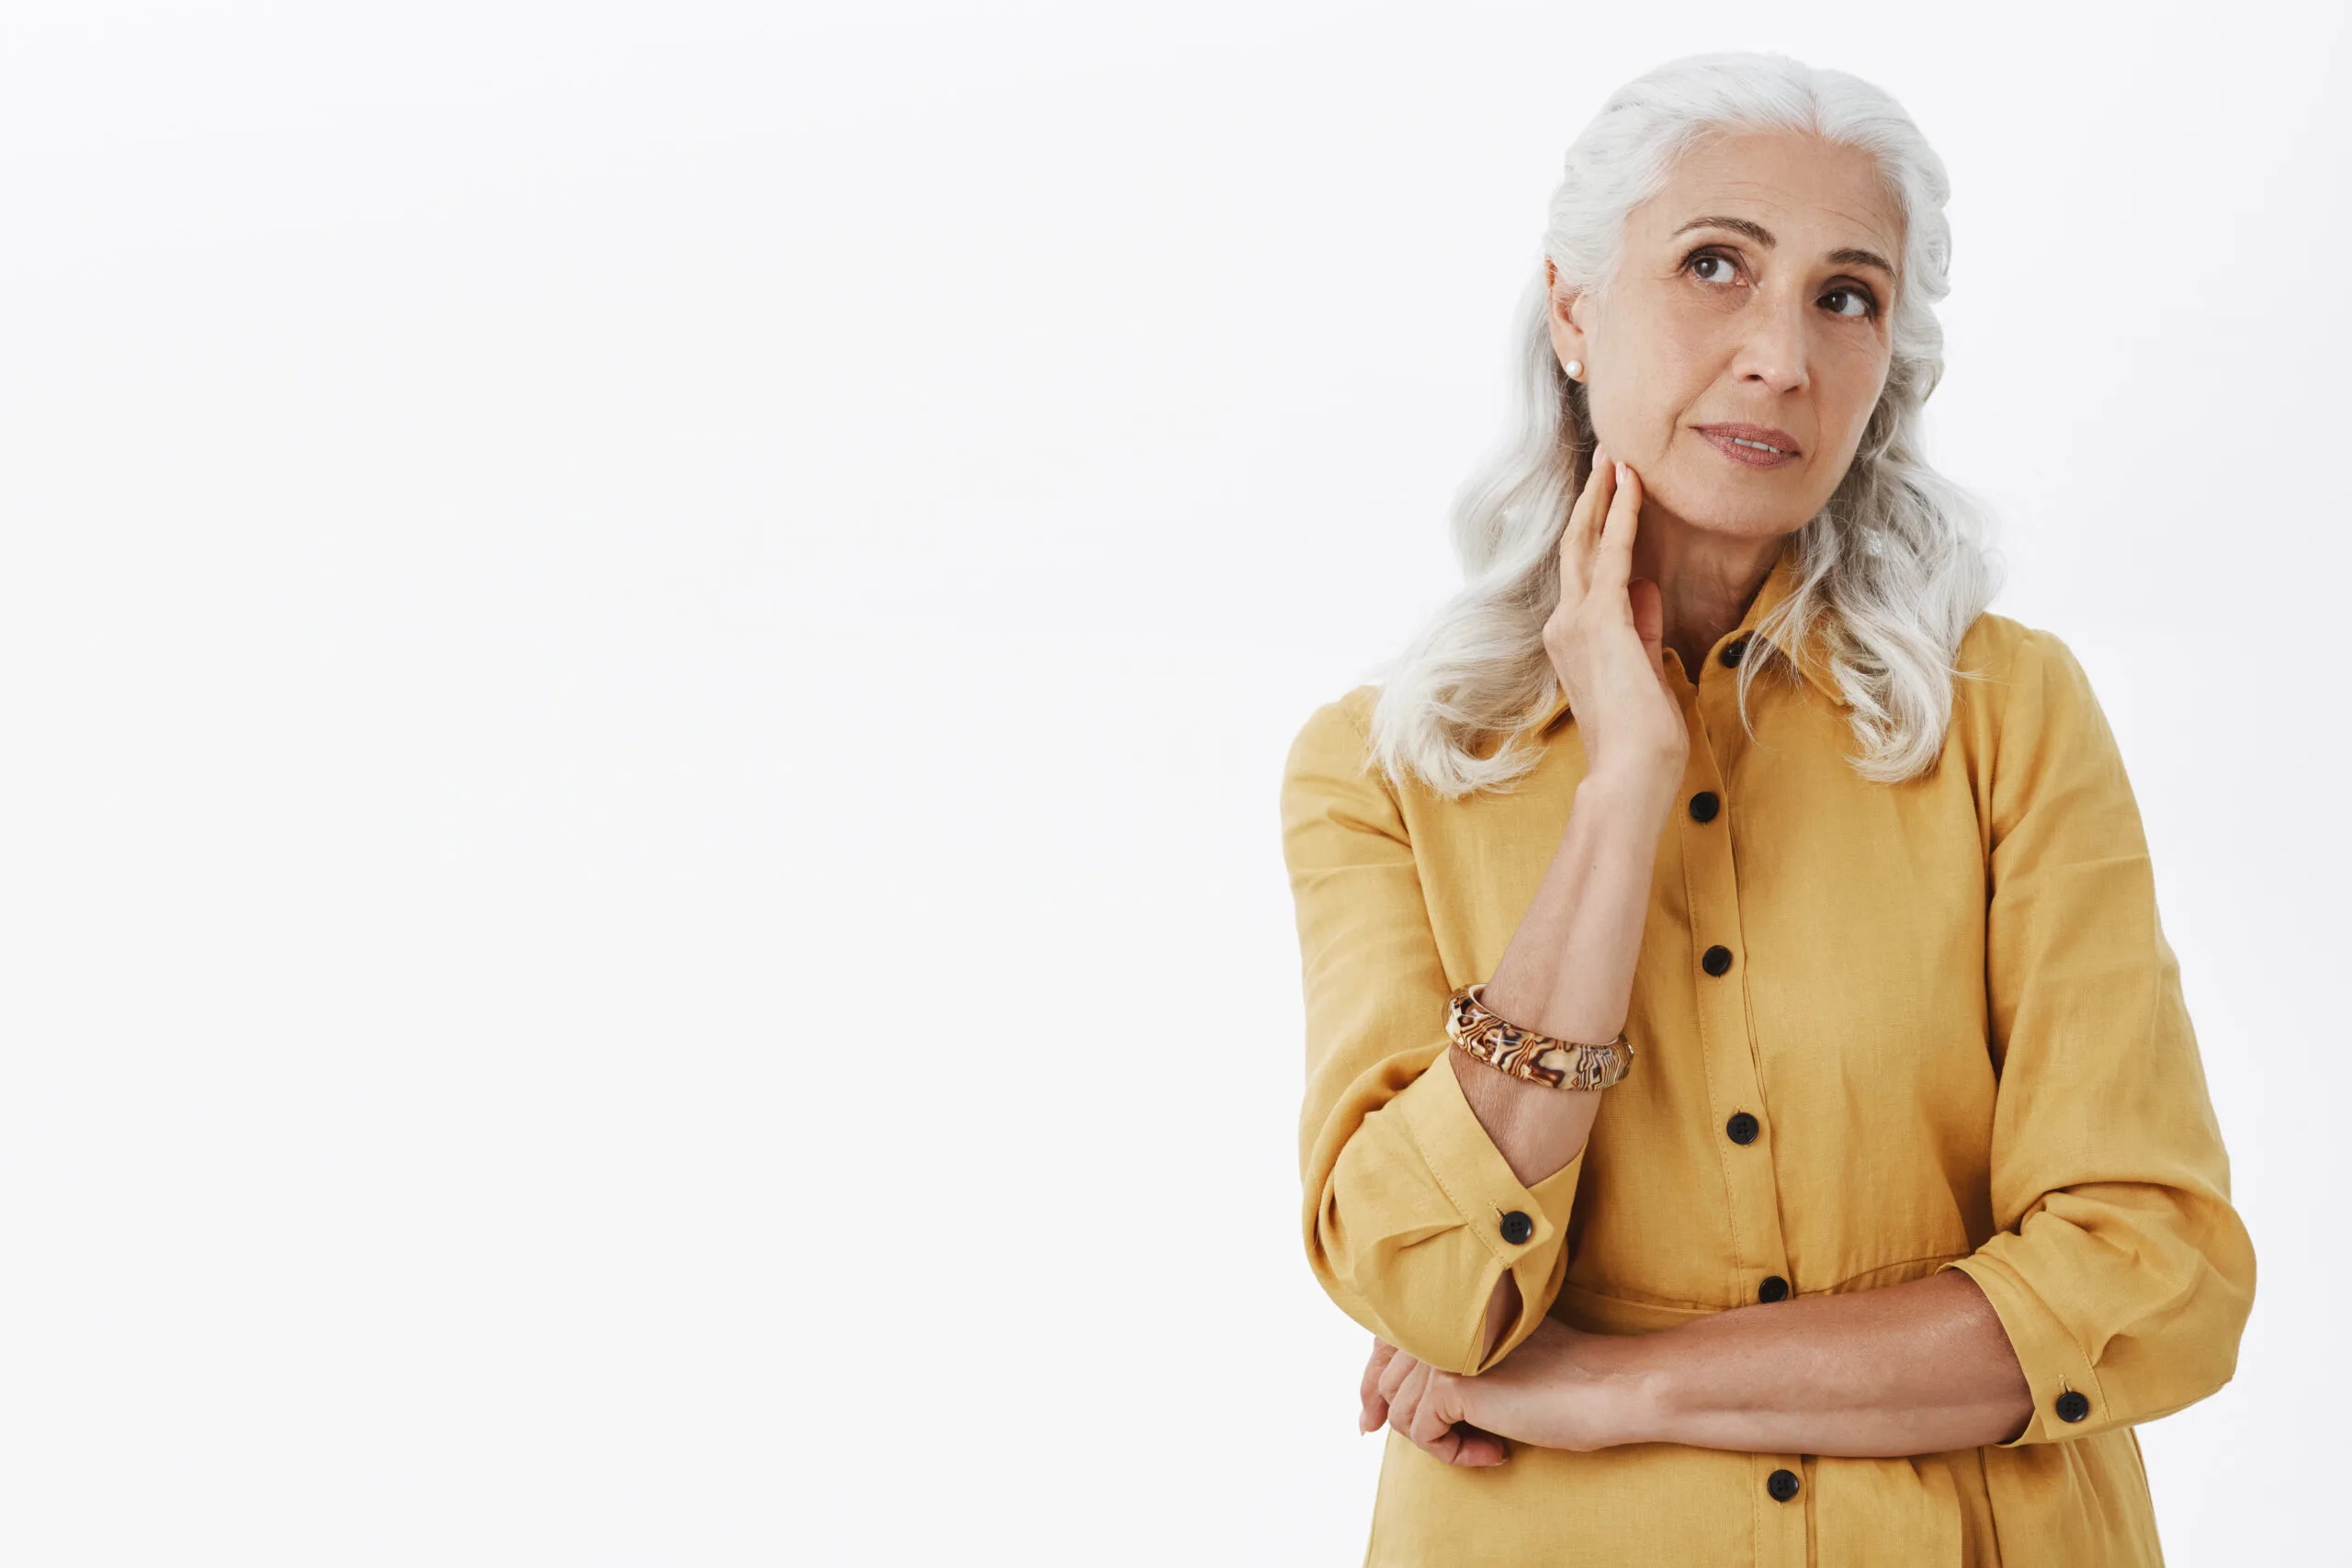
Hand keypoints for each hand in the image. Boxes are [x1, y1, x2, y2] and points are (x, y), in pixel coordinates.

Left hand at [1358, 1319, 1650, 1465]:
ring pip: (1403, 1412)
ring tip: (1490, 1445)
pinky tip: (1497, 1452)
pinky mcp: (1450, 1383)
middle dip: (1399, 1420)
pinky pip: (1423, 1433)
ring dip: (1441, 1441)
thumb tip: (1393, 1397)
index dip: (1374, 1384)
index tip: (1373, 1419)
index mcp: (1450, 1303)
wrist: (1609, 1385)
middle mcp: (1438, 1319)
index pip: (1385, 1343)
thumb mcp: (1497, 1357)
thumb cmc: (1567, 1374)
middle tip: (1445, 1444)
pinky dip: (1455, 1454)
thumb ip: (1453, 1357)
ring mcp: (1441, 1349)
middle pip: (1385, 1380)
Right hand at [1544, 448, 1686, 786]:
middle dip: (1592, 497)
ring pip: (1586, 542)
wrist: (1630, 770)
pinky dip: (1624, 518)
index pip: (1584, 570)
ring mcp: (1576, 622)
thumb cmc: (1640, 735)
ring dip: (1604, 495)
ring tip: (1618, 457)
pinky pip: (1614, 556)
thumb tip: (1646, 585)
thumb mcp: (1643, 667)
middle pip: (1576, 545)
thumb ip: (1640, 625)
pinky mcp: (1602, 621)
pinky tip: (1634, 487)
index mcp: (1572, 638)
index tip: (1610, 489)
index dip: (1596, 526)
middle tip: (1608, 454)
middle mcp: (1563, 624)